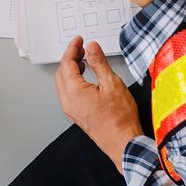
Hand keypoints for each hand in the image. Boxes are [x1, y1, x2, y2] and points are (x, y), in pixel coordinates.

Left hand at [55, 37, 142, 171]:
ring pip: (63, 83)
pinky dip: (73, 81)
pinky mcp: (77, 115)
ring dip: (70, 69)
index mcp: (74, 92)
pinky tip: (84, 79)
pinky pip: (68, 93)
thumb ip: (99, 62)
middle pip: (61, 72)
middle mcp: (68, 101)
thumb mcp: (112, 84)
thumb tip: (91, 47)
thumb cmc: (120, 120)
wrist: (124, 144)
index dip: (72, 48)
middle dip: (70, 57)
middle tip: (81, 49)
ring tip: (83, 61)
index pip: (67, 62)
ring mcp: (71, 110)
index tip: (79, 40)